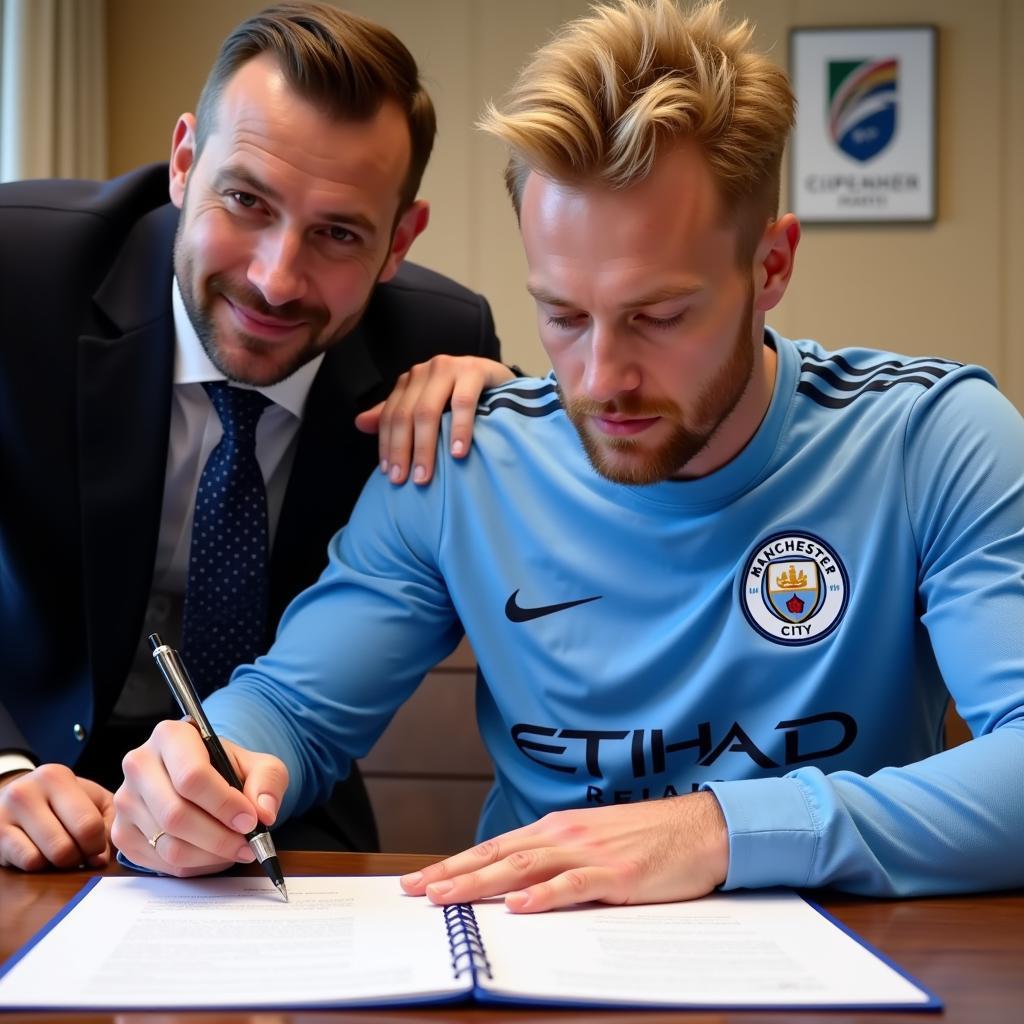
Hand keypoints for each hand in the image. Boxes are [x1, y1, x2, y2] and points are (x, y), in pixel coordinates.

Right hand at [0, 764, 113, 870]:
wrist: (19, 798)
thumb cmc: (64, 801)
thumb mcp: (93, 800)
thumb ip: (107, 823)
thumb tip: (99, 860)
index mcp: (56, 777)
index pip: (87, 824)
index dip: (97, 845)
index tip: (97, 847)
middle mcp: (26, 791)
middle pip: (64, 847)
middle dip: (78, 858)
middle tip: (80, 853)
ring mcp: (5, 814)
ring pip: (43, 859)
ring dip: (58, 864)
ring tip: (62, 851)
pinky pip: (26, 863)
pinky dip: (39, 866)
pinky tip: (42, 853)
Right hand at [112, 720, 287, 876]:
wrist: (203, 778)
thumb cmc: (229, 769)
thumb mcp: (259, 765)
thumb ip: (268, 782)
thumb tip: (264, 813)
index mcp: (171, 736)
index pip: (192, 776)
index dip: (224, 804)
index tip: (250, 820)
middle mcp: (139, 764)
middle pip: (175, 815)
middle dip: (219, 837)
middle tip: (248, 844)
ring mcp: (125, 800)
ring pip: (168, 844)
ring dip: (210, 856)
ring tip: (234, 849)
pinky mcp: (121, 832)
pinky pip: (158, 862)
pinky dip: (193, 866)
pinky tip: (212, 854)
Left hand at [354, 356, 514, 484]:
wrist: (500, 380)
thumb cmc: (462, 397)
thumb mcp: (427, 406)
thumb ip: (396, 415)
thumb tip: (359, 424)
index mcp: (410, 380)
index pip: (390, 415)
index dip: (387, 445)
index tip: (388, 474)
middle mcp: (425, 371)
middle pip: (405, 415)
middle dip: (402, 450)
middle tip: (405, 480)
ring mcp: (449, 368)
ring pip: (428, 411)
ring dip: (424, 447)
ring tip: (425, 475)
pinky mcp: (474, 370)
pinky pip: (463, 403)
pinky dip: (458, 430)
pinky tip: (457, 453)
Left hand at [400, 793, 728, 912]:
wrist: (704, 827)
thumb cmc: (651, 837)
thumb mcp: (597, 842)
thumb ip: (560, 858)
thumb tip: (520, 882)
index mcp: (559, 829)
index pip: (496, 847)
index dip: (456, 863)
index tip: (421, 879)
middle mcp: (566, 836)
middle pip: (499, 857)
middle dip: (452, 874)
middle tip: (414, 891)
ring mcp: (590, 854)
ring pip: (524, 869)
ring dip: (481, 883)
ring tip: (446, 897)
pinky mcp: (617, 877)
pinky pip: (573, 887)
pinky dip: (543, 896)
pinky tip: (518, 906)